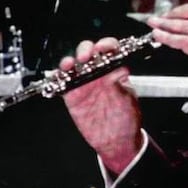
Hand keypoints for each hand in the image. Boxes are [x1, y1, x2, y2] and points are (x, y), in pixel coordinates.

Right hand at [60, 38, 143, 171]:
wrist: (116, 141)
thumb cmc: (126, 118)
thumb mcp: (128, 100)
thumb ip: (122, 85)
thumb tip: (120, 69)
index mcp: (114, 71)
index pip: (110, 51)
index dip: (106, 45)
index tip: (105, 48)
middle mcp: (98, 74)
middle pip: (88, 53)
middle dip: (86, 50)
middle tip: (86, 56)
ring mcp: (84, 84)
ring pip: (73, 66)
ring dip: (69, 61)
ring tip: (71, 64)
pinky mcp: (72, 96)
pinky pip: (62, 84)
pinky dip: (59, 78)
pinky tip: (59, 76)